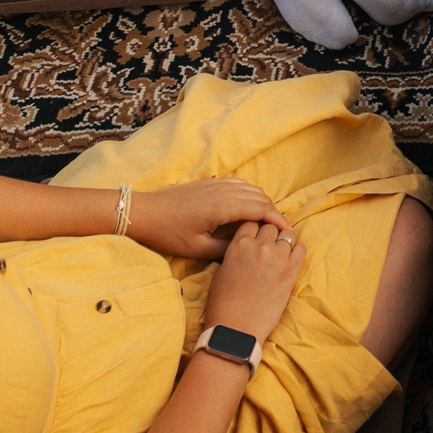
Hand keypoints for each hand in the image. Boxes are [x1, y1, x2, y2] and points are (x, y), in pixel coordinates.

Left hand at [127, 177, 290, 259]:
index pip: (263, 210)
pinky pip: (241, 184)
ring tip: (267, 222)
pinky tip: (249, 207)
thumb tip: (247, 250)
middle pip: (261, 198)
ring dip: (263, 203)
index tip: (287, 233)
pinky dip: (251, 194)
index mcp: (225, 207)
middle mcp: (226, 191)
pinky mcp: (211, 181)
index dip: (279, 221)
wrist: (145, 212)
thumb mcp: (198, 249)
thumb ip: (226, 249)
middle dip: (274, 213)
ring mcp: (218, 183)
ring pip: (253, 189)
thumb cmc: (169, 233)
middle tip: (280, 232)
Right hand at [201, 219, 306, 341]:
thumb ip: (235, 253)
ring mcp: (278, 258)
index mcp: (239, 245)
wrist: (237, 328)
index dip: (254, 227)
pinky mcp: (291, 271)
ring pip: (287, 234)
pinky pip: (301, 249)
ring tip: (279, 252)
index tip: (255, 234)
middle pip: (270, 226)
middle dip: (268, 234)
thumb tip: (244, 248)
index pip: (251, 222)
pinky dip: (296, 250)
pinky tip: (290, 259)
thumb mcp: (221, 271)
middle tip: (267, 245)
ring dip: (283, 241)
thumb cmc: (223, 304)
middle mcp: (260, 246)